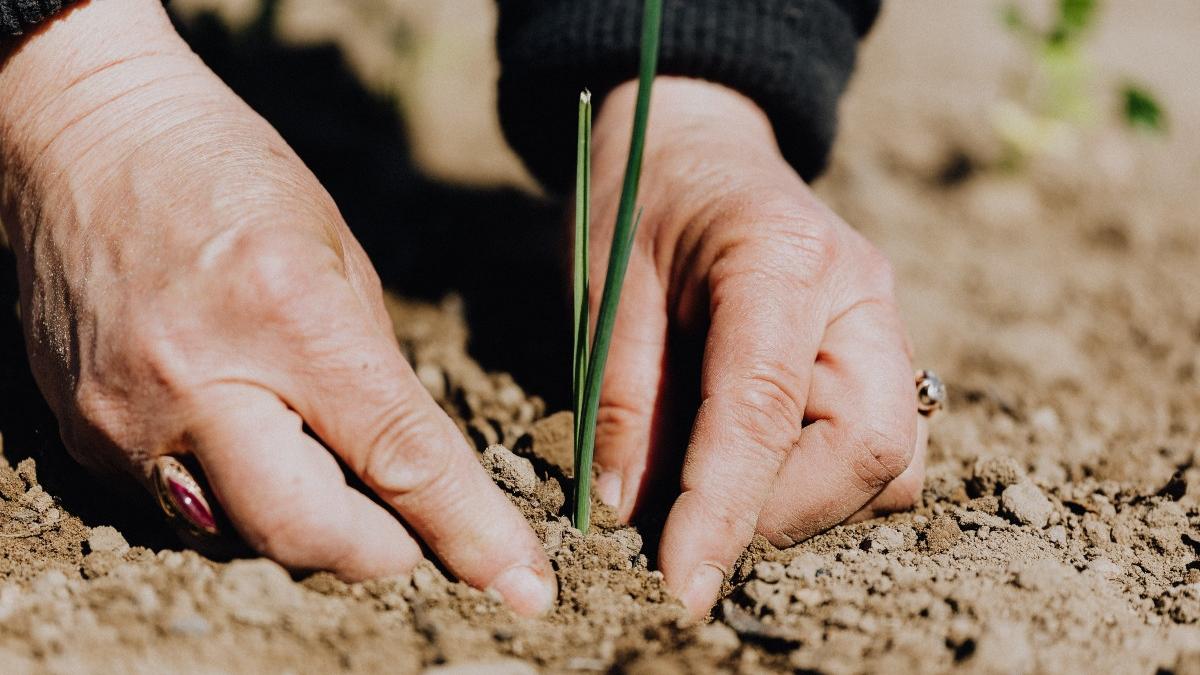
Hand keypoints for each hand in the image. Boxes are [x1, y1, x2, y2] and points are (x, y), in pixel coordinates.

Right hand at [0, 0, 553, 614]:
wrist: (84, 137)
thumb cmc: (228, 173)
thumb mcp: (337, 253)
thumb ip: (374, 371)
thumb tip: (410, 468)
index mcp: (288, 314)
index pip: (398, 457)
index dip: (469, 532)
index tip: (521, 587)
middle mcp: (199, 380)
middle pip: (308, 533)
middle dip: (382, 552)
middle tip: (414, 533)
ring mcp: (127, 417)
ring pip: (242, 537)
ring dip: (309, 527)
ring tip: (326, 468)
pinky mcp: (84, 435)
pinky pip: (181, 509)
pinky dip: (238, 499)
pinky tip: (252, 443)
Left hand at [588, 78, 926, 619]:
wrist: (697, 145)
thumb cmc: (641, 201)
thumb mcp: (606, 285)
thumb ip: (620, 395)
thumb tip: (628, 511)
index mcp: (781, 257)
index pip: (764, 409)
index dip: (723, 510)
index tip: (681, 583)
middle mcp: (859, 293)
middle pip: (870, 448)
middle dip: (781, 513)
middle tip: (694, 524)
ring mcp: (884, 323)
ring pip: (893, 462)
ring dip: (807, 504)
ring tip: (719, 486)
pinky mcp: (882, 354)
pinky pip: (882, 448)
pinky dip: (823, 482)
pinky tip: (755, 460)